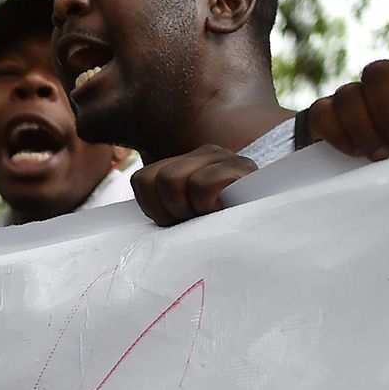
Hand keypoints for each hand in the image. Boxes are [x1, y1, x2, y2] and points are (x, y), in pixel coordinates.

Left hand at [130, 145, 257, 225]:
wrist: (262, 235)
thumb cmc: (217, 232)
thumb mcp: (183, 220)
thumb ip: (161, 212)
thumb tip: (126, 231)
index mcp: (183, 164)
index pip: (142, 180)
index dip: (153, 209)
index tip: (176, 221)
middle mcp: (202, 154)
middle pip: (155, 179)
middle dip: (171, 210)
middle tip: (194, 219)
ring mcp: (221, 156)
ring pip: (172, 179)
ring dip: (189, 208)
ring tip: (208, 215)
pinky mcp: (241, 167)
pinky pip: (203, 184)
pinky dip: (208, 204)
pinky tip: (223, 210)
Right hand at [307, 3, 388, 159]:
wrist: (385, 160)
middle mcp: (383, 76)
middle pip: (377, 74)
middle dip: (388, 114)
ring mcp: (352, 93)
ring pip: (348, 95)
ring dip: (365, 129)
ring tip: (380, 153)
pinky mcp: (326, 112)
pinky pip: (322, 112)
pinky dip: (339, 134)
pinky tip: (355, 151)